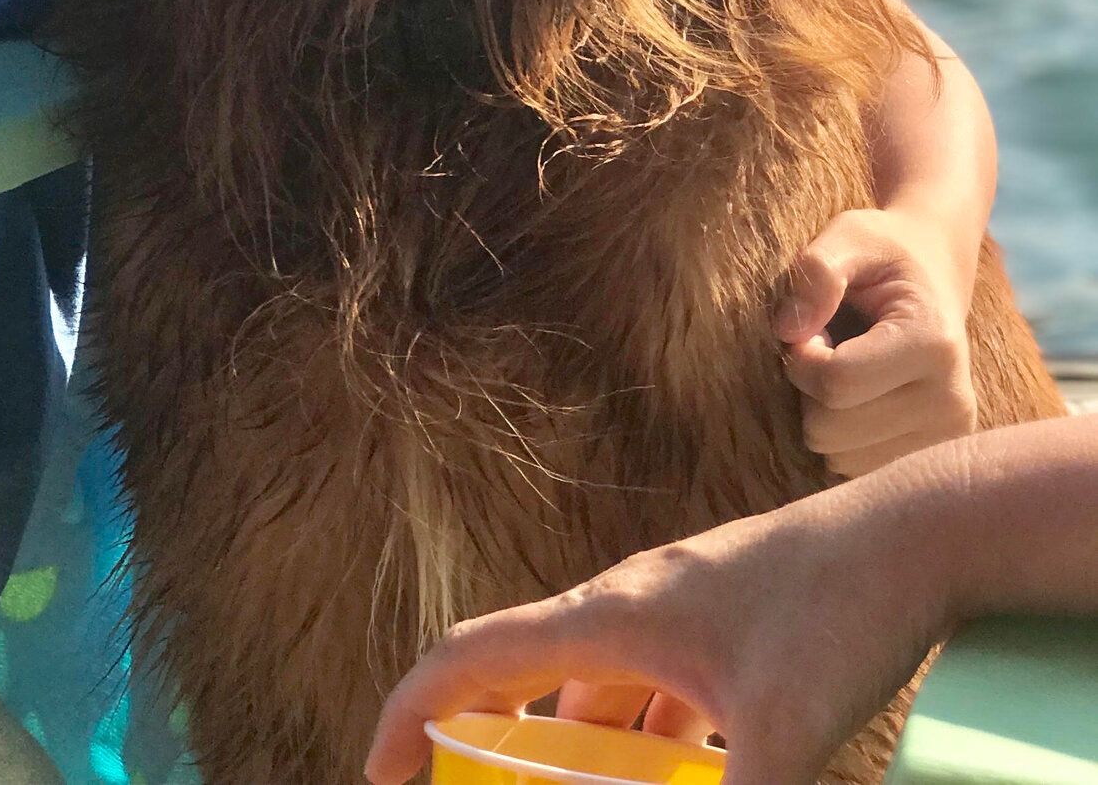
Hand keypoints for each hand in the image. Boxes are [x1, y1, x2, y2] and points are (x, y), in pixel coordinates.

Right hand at [363, 485, 942, 784]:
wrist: (913, 533)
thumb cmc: (837, 614)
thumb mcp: (779, 738)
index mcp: (608, 618)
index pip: (471, 658)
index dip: (410, 714)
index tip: (379, 775)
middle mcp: (625, 606)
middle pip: (521, 675)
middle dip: (485, 745)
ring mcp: (675, 612)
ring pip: (592, 691)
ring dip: (572, 755)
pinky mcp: (723, 626)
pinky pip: (652, 693)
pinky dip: (642, 747)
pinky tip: (681, 783)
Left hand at [775, 208, 977, 477]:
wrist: (935, 276)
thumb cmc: (884, 253)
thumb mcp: (848, 236)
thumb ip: (817, 271)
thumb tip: (787, 330)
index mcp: (934, 345)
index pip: (835, 383)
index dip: (800, 356)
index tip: (810, 328)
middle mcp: (952, 404)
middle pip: (829, 430)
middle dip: (809, 388)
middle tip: (829, 347)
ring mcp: (948, 440)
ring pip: (837, 458)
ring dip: (824, 413)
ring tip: (850, 367)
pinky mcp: (934, 459)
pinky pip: (853, 469)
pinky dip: (842, 435)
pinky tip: (862, 396)